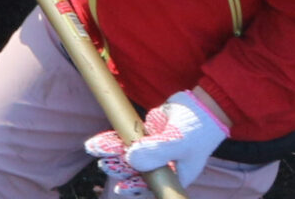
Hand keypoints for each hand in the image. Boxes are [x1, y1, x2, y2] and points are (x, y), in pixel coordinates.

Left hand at [87, 90, 228, 193]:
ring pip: (129, 155)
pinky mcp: (146, 135)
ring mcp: (153, 150)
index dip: (136, 188)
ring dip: (112, 153)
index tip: (121, 188)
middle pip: (137, 171)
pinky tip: (99, 141)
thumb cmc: (197, 130)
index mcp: (176, 176)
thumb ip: (156, 152)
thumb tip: (131, 160)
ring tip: (92, 149)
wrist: (201, 106)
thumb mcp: (178, 143)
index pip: (153, 186)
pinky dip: (114, 139)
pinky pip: (127, 139)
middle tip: (103, 164)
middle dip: (119, 168)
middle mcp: (163, 166)